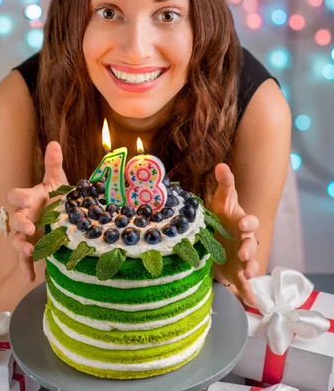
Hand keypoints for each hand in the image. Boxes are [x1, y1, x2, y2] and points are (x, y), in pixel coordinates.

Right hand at [7, 141, 67, 282]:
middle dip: (20, 223)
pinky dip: (26, 270)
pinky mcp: (31, 252)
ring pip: (16, 241)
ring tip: (30, 251)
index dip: (20, 197)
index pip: (16, 195)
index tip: (29, 200)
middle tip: (31, 226)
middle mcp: (24, 217)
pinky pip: (24, 262)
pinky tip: (31, 278)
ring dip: (21, 246)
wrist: (63, 222)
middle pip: (14, 220)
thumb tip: (54, 142)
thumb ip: (54, 165)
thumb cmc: (57, 200)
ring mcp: (26, 236)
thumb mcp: (58, 183)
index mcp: (29, 199)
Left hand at [207, 163, 259, 306]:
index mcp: (242, 223)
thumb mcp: (220, 200)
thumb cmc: (220, 217)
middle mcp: (245, 241)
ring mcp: (242, 259)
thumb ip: (224, 184)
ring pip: (251, 265)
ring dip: (251, 269)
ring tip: (247, 275)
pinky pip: (244, 285)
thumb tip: (221, 165)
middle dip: (249, 248)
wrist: (215, 237)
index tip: (242, 223)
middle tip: (243, 252)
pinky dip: (248, 293)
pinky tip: (251, 302)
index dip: (248, 222)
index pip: (250, 222)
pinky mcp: (236, 273)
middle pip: (252, 244)